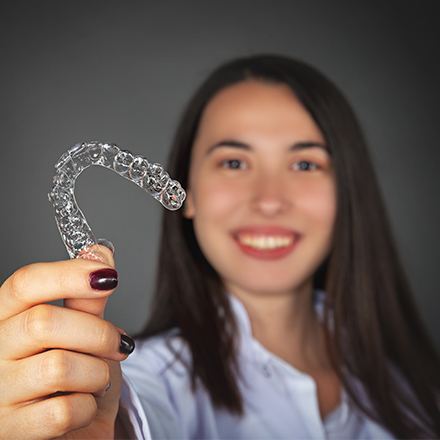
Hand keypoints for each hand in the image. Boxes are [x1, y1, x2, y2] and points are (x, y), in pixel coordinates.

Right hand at [0, 244, 131, 438]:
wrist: (77, 429)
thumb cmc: (79, 374)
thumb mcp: (84, 331)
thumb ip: (88, 297)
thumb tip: (100, 254)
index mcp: (7, 317)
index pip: (25, 283)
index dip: (68, 274)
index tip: (109, 276)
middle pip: (44, 322)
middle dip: (98, 333)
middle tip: (119, 344)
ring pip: (58, 367)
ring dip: (97, 373)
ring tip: (98, 378)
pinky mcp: (11, 431)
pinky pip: (61, 412)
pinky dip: (88, 406)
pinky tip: (83, 405)